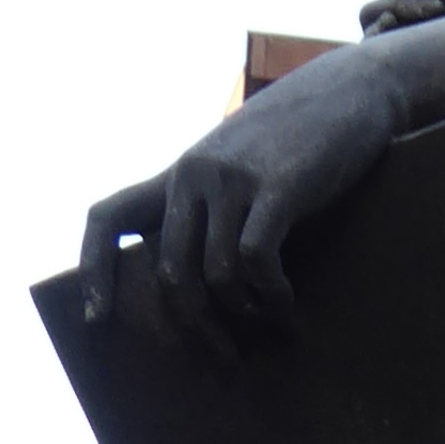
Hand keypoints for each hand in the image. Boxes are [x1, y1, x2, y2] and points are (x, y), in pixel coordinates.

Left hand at [80, 50, 403, 334]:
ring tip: (272, 328)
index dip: (93, 270)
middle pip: (169, 272)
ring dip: (243, 317)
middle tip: (225, 356)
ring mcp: (234, 180)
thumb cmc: (299, 135)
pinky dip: (272, 298)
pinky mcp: (279, 188)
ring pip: (215, 276)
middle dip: (193, 327)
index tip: (95, 320)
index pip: (107, 217)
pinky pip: (257, 262)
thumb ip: (215, 203)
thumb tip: (206, 272)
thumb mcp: (240, 163)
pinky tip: (289, 309)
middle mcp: (194, 176)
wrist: (351, 87)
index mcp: (178, 174)